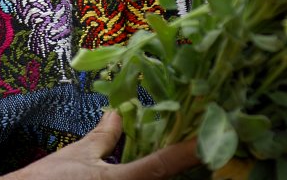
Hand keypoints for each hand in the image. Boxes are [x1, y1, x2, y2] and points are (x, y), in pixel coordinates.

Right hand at [2, 110, 198, 179]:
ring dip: (160, 171)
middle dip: (176, 162)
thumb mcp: (78, 154)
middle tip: (193, 141)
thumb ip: (104, 136)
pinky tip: (144, 167)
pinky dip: (144, 176)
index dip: (187, 153)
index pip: (161, 166)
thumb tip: (120, 112)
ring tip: (172, 152)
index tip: (208, 142)